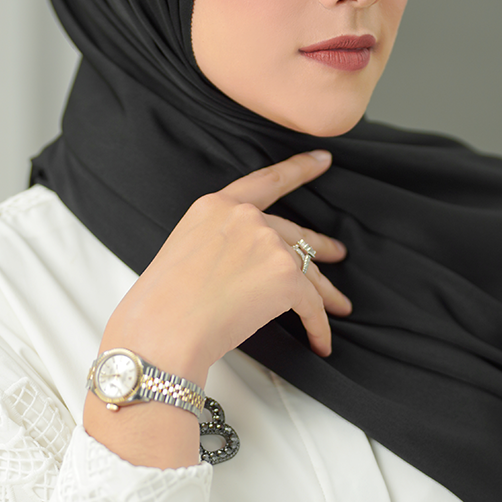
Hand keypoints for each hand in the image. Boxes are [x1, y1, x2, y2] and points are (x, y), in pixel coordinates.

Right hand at [84, 149, 349, 467]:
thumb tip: (242, 266)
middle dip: (319, 247)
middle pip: (294, 233)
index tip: (322, 160)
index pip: (267, 181)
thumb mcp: (184, 251)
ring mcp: (269, 244)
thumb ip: (218, 243)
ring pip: (307, 271)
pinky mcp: (286, 276)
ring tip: (339, 306)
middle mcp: (245, 217)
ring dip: (325, 293)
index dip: (299, 169)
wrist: (163, 332)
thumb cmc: (162, 305)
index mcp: (215, 206)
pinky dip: (318, 326)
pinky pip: (312, 304)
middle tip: (335, 254)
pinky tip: (321, 341)